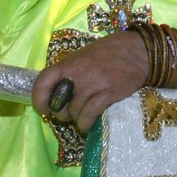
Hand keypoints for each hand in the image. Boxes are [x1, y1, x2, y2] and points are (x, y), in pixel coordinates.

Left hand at [32, 30, 151, 132]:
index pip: (43, 81)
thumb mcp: (84, 56)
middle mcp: (78, 75)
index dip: (39, 98)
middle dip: (61, 113)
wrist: (138, 51)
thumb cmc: (109, 52)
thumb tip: (58, 90)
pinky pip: (89, 115)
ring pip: (74, 111)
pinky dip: (85, 124)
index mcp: (69, 63)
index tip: (43, 108)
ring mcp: (93, 84)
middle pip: (59, 103)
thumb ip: (70, 71)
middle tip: (68, 113)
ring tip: (82, 118)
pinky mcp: (107, 94)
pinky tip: (87, 125)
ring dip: (76, 119)